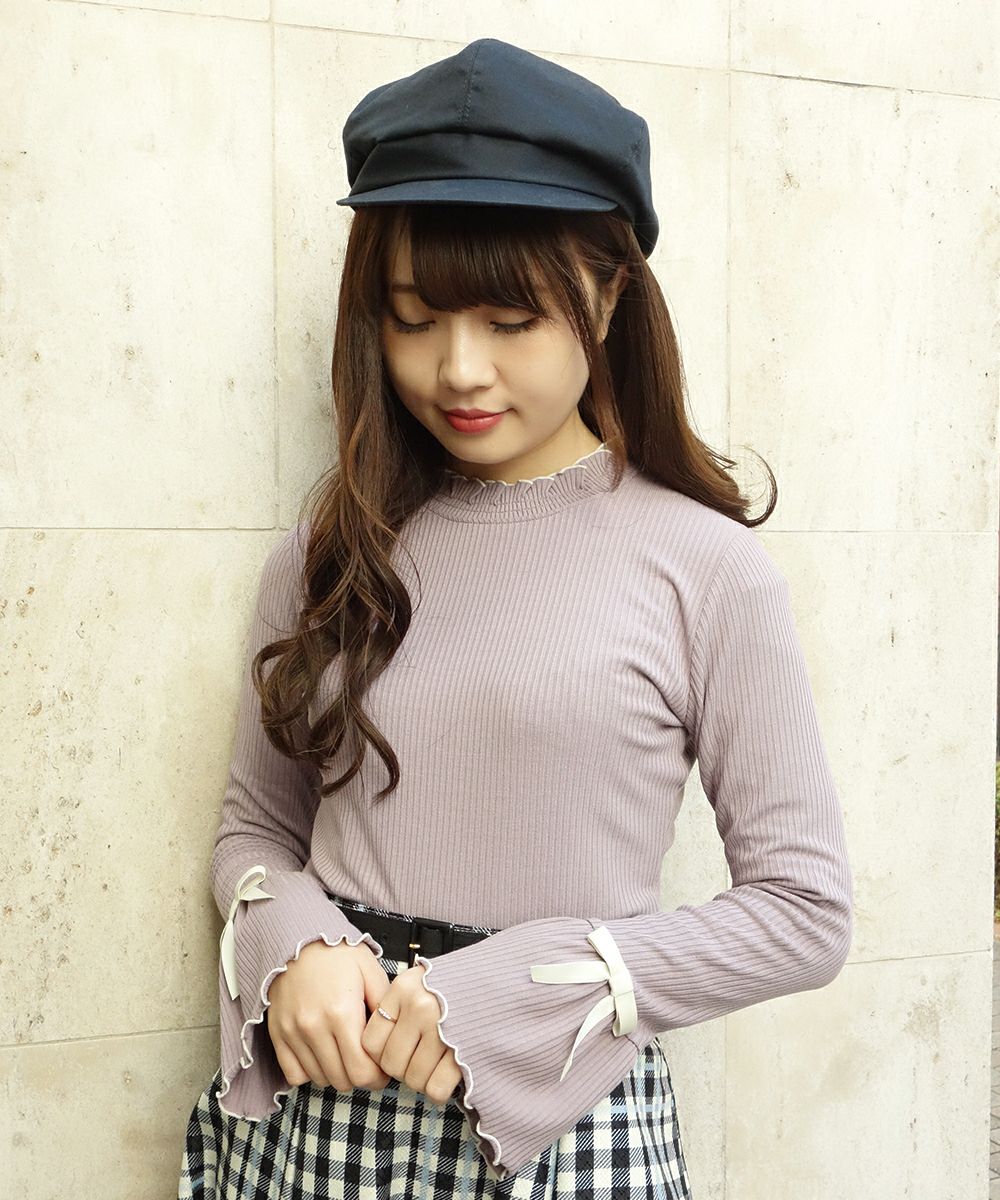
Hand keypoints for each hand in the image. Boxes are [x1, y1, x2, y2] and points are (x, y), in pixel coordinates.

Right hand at [266, 938, 393, 1092]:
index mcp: (342, 1012)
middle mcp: (314, 1027)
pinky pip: (294, 1074)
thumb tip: (394, 1035)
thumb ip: (385, 1005)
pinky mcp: (278, 1035)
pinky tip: (322, 1055)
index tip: (382, 1068)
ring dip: (337, 1074)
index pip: (362, 1071)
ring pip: (320, 1079)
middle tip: (366, 1063)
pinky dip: (310, 1072)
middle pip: (342, 1080)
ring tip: (345, 1055)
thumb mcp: (370, 970)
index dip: (378, 1076)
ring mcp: (293, 1033)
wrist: (298, 940)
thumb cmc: (337, 954)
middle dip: (360, 1077)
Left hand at [361, 963, 462, 1105]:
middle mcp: (420, 1007)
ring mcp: (442, 1029)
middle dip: (404, 1069)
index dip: (382, 1054)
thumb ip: (397, 1008)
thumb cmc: (455, 986)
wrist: (502, 979)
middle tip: (421, 1057)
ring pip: (413, 1079)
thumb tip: (374, 1053)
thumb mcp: (420, 982)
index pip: (371, 1042)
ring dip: (423, 1079)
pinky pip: (435, 1089)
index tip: (398, 1049)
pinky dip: (439, 1090)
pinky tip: (448, 1073)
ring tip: (437, 1061)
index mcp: (404, 988)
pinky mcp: (463, 1051)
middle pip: (392, 1065)